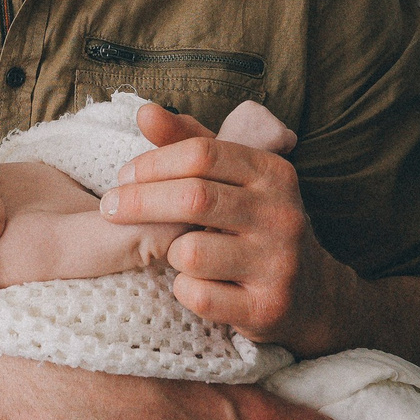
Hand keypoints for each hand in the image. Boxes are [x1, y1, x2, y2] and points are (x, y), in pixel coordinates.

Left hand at [102, 103, 351, 353]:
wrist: (311, 293)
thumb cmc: (254, 223)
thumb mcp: (233, 178)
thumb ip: (189, 143)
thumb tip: (145, 111)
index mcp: (272, 172)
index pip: (202, 153)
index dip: (154, 163)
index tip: (123, 176)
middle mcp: (281, 214)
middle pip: (193, 197)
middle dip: (140, 201)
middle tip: (109, 208)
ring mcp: (278, 264)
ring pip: (191, 253)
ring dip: (170, 254)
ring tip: (179, 255)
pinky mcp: (267, 308)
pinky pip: (198, 295)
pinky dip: (183, 289)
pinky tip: (195, 284)